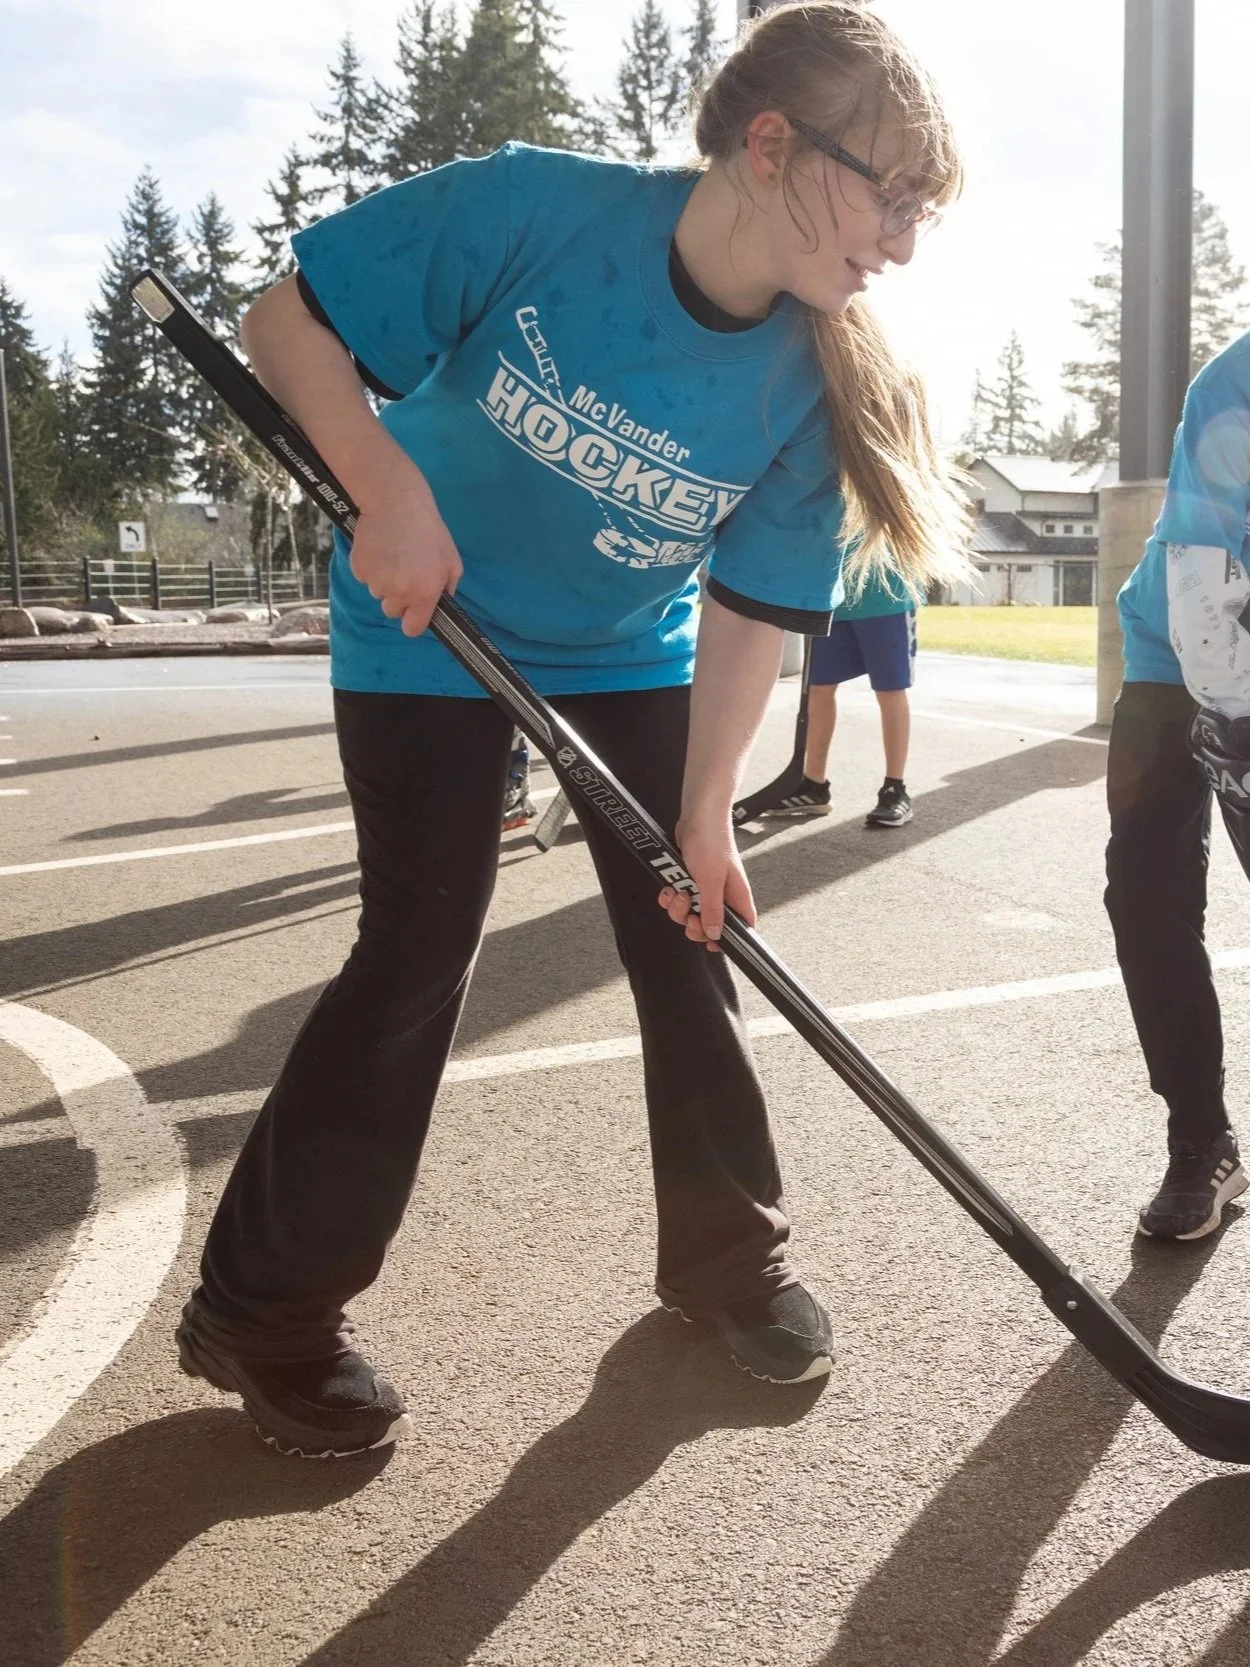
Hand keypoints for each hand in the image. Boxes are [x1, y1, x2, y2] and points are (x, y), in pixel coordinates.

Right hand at [349, 486, 462, 636]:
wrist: (395, 502)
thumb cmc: (428, 530)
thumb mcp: (451, 560)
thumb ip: (448, 587)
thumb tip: (442, 601)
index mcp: (424, 594)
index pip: (412, 629)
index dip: (413, 622)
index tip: (414, 613)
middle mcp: (399, 592)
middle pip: (393, 611)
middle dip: (398, 597)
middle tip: (405, 572)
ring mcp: (376, 581)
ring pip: (378, 592)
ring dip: (384, 580)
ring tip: (394, 554)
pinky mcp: (359, 569)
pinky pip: (365, 578)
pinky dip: (371, 567)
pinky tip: (380, 549)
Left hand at [655, 814, 756, 951]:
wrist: (698, 816)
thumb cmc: (712, 841)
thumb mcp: (711, 881)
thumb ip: (713, 910)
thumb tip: (716, 935)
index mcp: (736, 897)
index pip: (741, 928)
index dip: (727, 941)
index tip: (711, 945)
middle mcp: (723, 894)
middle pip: (710, 926)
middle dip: (694, 924)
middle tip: (689, 914)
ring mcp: (705, 887)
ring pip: (690, 913)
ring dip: (679, 908)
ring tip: (678, 892)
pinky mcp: (690, 880)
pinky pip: (679, 899)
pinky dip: (670, 897)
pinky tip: (669, 887)